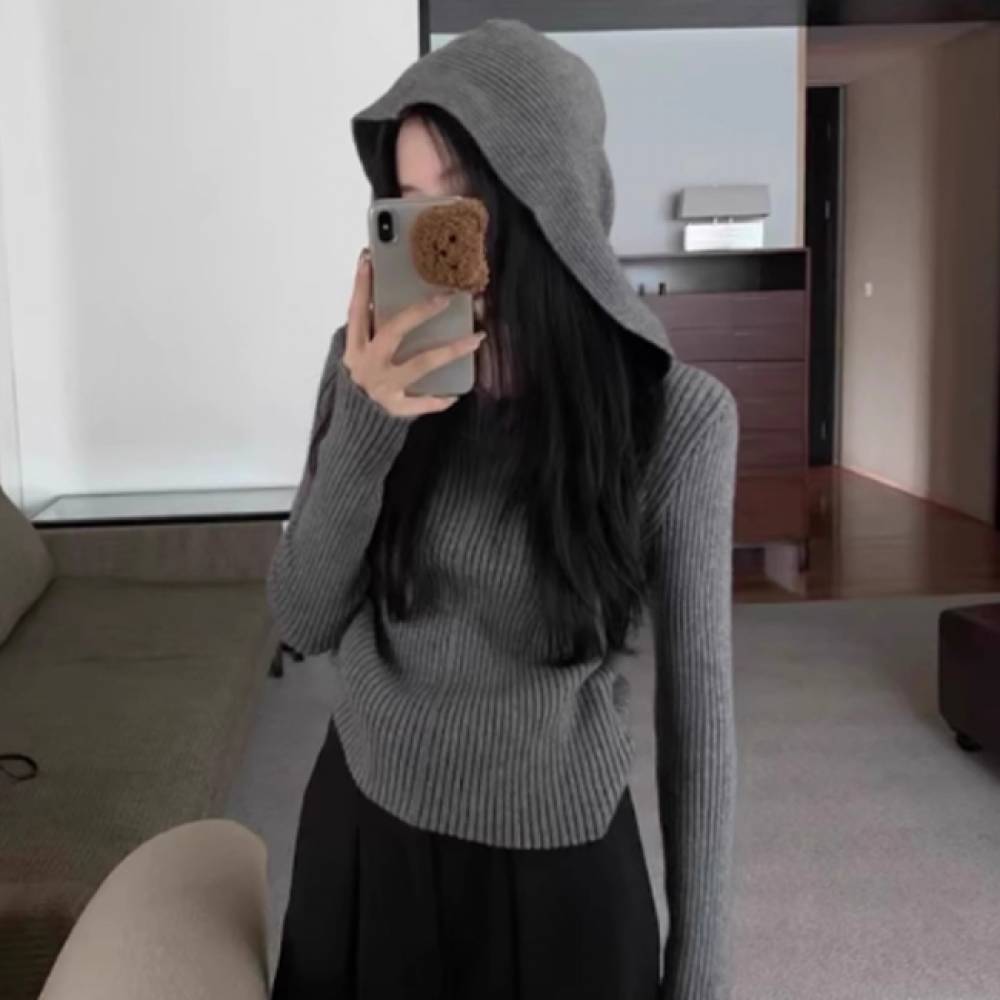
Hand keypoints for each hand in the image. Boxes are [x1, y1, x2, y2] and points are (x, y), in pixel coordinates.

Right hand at [343, 248, 485, 417]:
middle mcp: (367, 364)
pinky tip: (455, 394)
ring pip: (420, 364)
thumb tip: (387, 293)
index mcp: (355, 346)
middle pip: (393, 331)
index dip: (362, 286)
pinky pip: (420, 402)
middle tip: (445, 298)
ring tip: (475, 339)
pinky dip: (438, 399)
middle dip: (419, 312)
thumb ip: (371, 329)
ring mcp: (382, 386)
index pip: (357, 311)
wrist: (356, 421)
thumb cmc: (363, 379)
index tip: (369, 258)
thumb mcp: (359, 352)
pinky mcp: (394, 407)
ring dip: (449, 351)